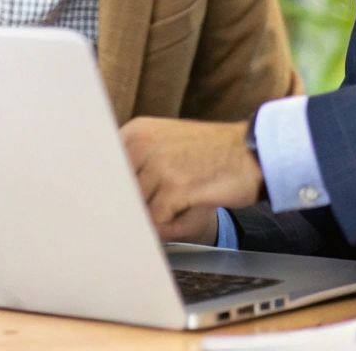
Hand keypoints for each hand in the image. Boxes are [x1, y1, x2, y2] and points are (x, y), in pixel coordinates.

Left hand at [120, 117, 263, 242]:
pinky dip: (172, 224)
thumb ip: (136, 162)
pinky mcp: (175, 188)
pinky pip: (158, 221)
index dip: (111, 190)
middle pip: (119, 192)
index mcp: (136, 132)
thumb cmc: (211, 153)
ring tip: (182, 202)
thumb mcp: (165, 143)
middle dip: (135, 205)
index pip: (103, 168)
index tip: (113, 202)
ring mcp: (158, 166)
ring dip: (158, 214)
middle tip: (160, 206)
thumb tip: (107, 193)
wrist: (253, 153)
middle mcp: (142, 144)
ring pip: (138, 208)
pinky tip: (191, 208)